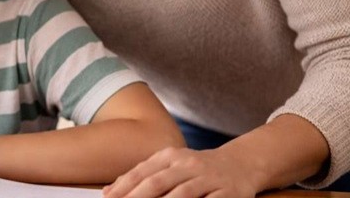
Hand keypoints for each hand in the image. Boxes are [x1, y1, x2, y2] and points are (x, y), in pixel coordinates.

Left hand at [103, 147, 260, 197]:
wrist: (241, 163)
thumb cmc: (197, 169)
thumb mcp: (170, 165)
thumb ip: (142, 176)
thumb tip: (108, 192)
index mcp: (171, 156)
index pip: (142, 173)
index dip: (123, 188)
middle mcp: (188, 164)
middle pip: (158, 182)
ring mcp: (208, 178)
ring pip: (182, 194)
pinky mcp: (227, 192)